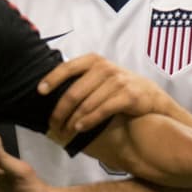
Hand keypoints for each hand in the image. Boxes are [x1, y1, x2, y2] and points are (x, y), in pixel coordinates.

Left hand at [41, 54, 185, 136]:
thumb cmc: (120, 88)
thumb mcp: (101, 76)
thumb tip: (51, 93)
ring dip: (72, 120)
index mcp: (94, 61)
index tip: (40, 92)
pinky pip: (102, 110)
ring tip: (64, 131)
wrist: (152, 97)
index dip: (52, 79)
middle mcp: (105, 68)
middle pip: (74, 92)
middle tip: (53, 124)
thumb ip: (82, 79)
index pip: (68, 67)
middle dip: (60, 110)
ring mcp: (118, 81)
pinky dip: (88, 121)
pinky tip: (80, 128)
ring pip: (86, 103)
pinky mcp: (128, 96)